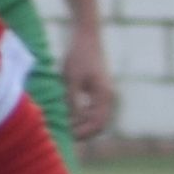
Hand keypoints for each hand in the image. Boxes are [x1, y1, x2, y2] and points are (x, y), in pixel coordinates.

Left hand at [56, 21, 121, 144]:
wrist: (87, 37)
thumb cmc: (78, 56)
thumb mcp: (71, 79)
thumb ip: (72, 101)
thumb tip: (70, 121)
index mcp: (104, 96)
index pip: (97, 124)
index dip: (83, 133)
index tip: (66, 136)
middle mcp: (108, 97)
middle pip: (100, 124)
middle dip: (84, 132)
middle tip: (65, 135)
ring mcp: (105, 94)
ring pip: (97, 118)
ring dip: (83, 125)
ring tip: (65, 126)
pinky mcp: (99, 90)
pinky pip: (94, 110)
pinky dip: (84, 116)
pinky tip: (70, 115)